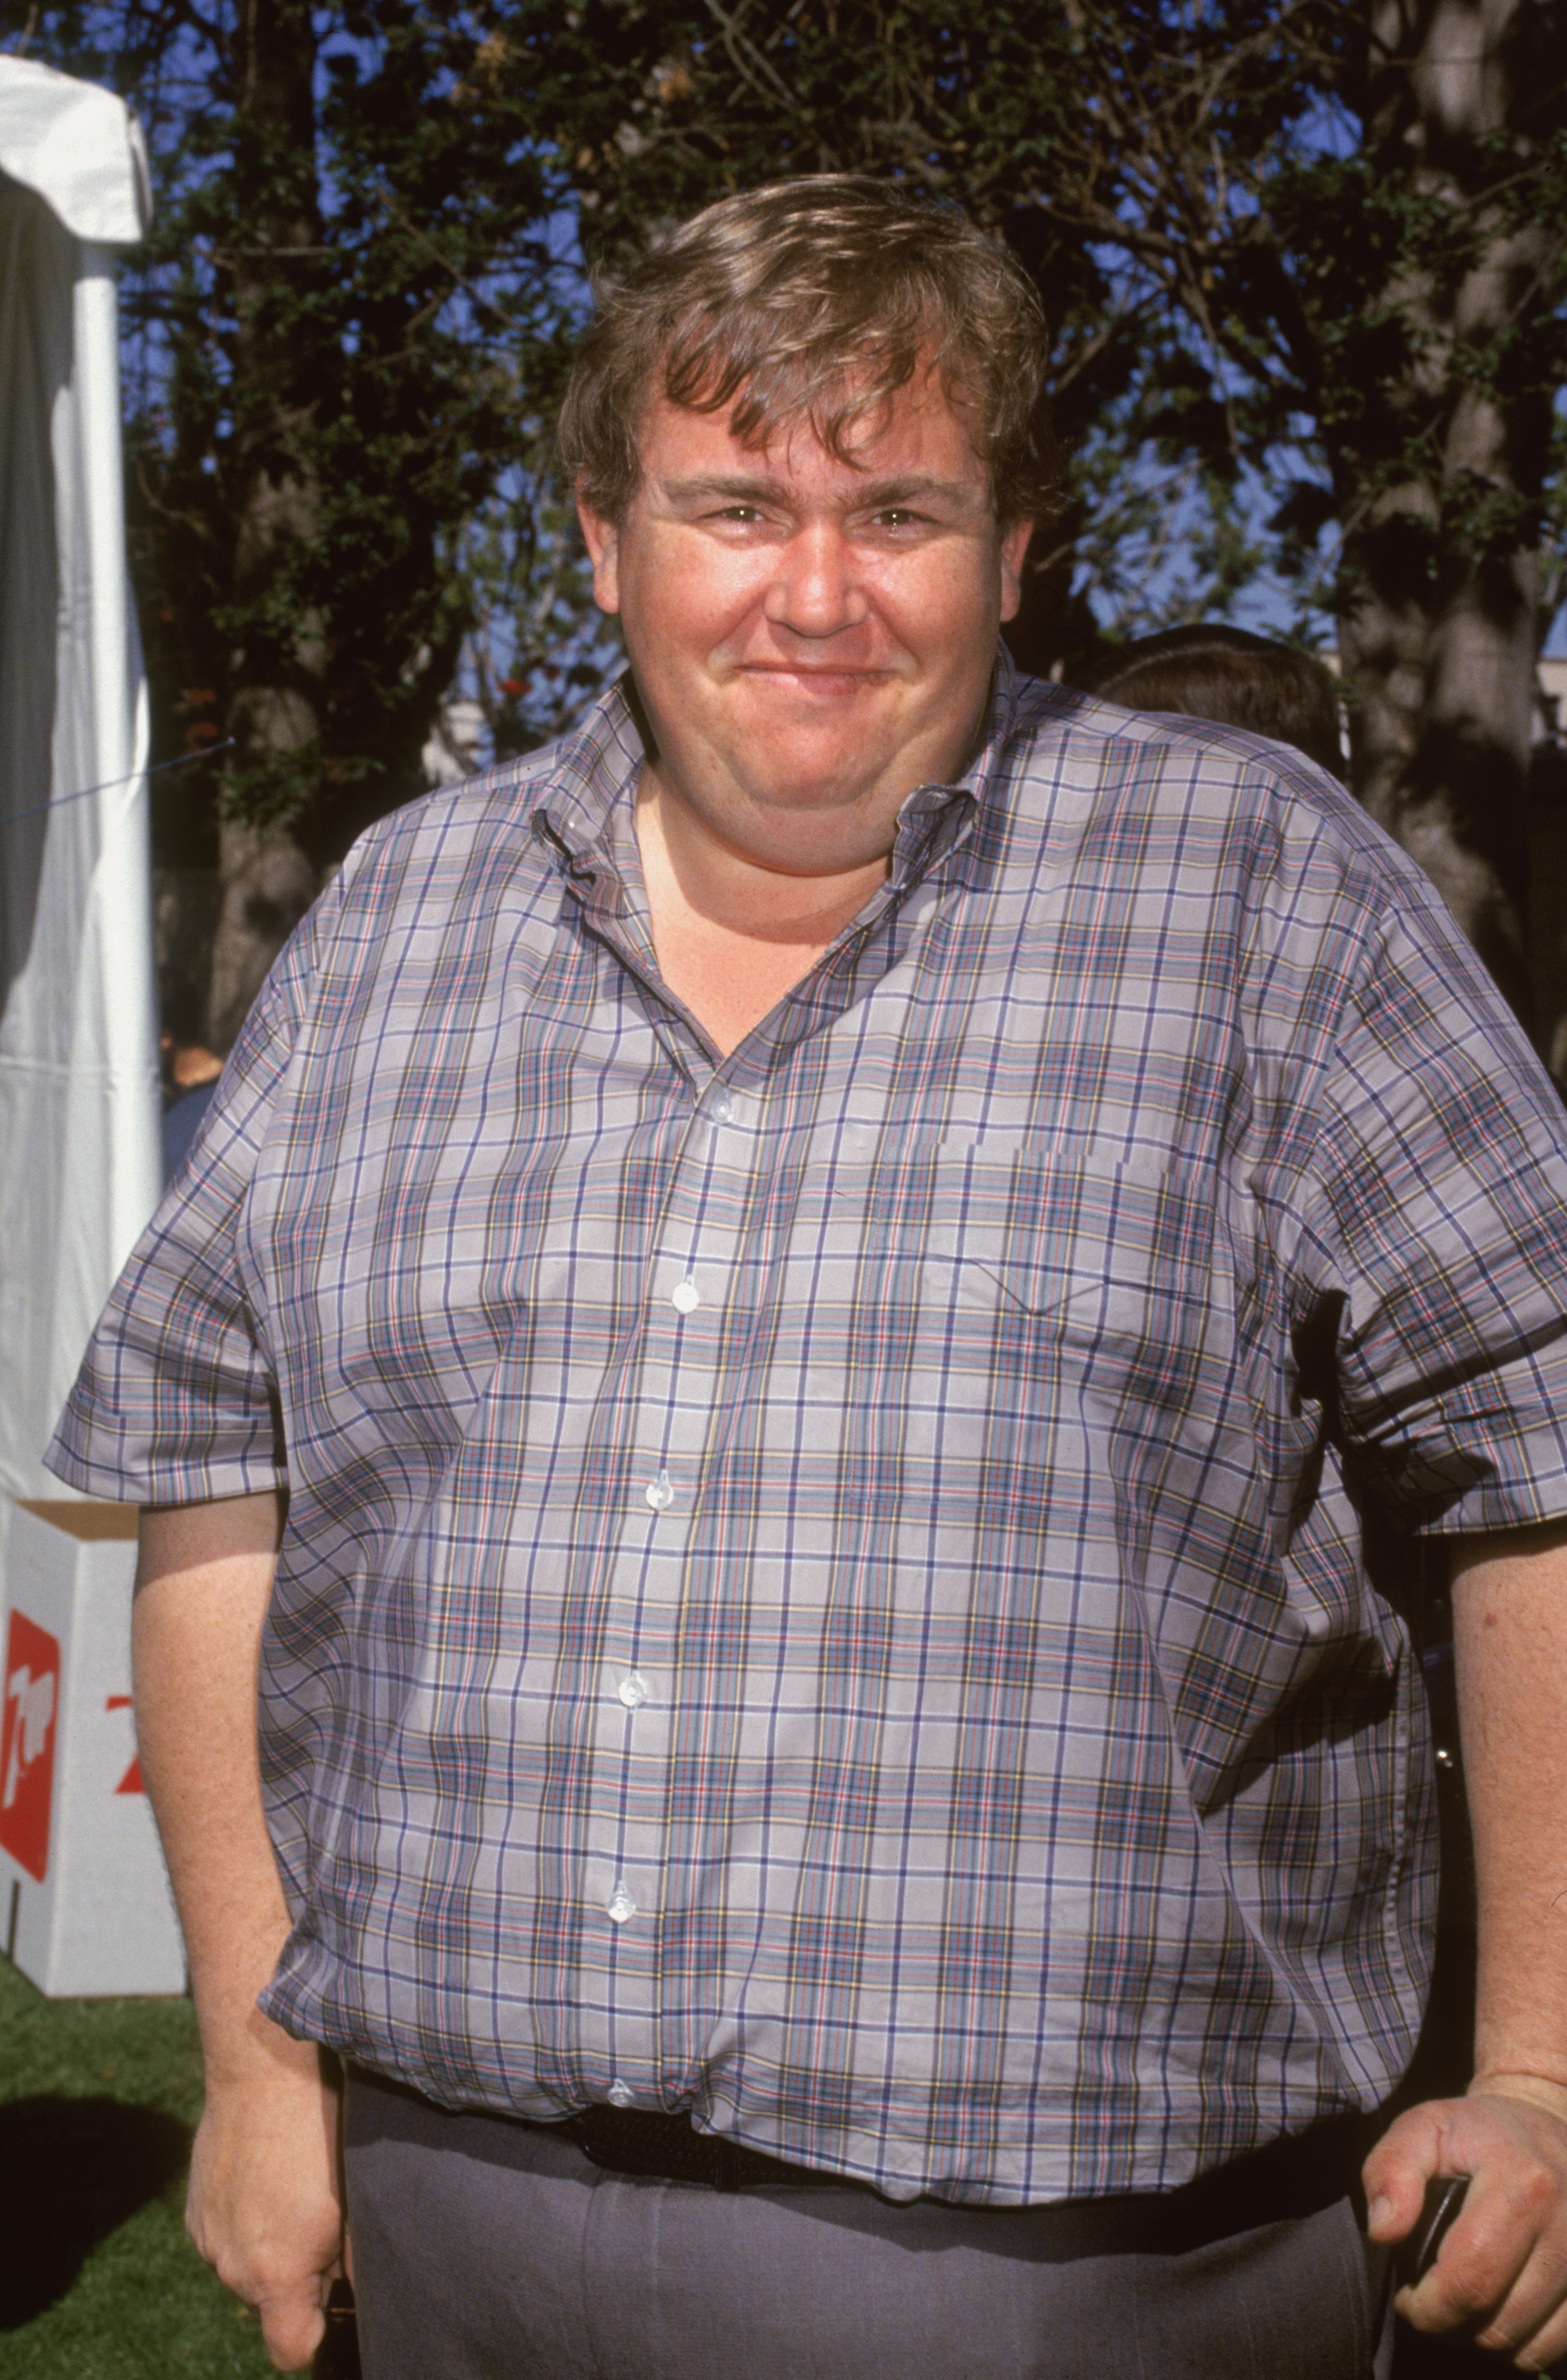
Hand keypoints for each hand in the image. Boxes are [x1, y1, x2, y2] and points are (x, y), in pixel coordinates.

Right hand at [186, 2044, 344, 2371]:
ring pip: (246, 2267)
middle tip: (321, 2220)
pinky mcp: (193, 2212)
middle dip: (298, 2276)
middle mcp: (232, 2268)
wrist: (263, 2074)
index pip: (291, 2351)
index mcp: (275, 2276)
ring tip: (291, 2190)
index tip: (328, 2305)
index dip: (314, 2337)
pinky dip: (244, 2222)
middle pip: (270, 2303)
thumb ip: (351, 2262)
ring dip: (269, 2247)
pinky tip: (266, 2177)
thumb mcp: (352, 2202)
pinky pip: (224, 2238)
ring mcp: (207, 2239)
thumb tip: (355, 2290)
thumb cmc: (317, 2135)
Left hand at [1364, 2076, 1566, 2368]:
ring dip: (1485, 2340)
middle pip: (1500, 2324)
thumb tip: (1383, 2230)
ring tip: (1463, 2302)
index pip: (1470, 2279)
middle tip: (1431, 2300)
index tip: (1408, 2297)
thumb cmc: (1475, 2132)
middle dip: (1451, 2327)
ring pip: (1529, 2347)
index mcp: (1524, 2185)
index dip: (1429, 2307)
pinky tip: (1498, 2310)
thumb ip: (1392, 2169)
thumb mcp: (1424, 2128)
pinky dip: (1522, 2345)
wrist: (1543, 2125)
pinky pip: (1557, 2347)